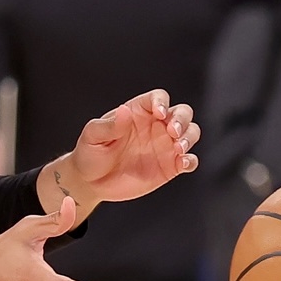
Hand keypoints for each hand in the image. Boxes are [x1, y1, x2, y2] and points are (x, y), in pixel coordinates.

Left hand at [64, 89, 200, 204]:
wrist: (91, 182)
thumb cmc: (90, 153)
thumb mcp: (93, 136)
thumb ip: (109, 125)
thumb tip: (124, 111)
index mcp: (138, 113)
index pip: (158, 98)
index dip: (161, 102)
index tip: (158, 113)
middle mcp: (156, 126)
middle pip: (182, 112)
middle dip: (182, 119)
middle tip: (173, 131)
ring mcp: (165, 146)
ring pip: (190, 133)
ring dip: (189, 137)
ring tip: (178, 148)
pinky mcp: (169, 167)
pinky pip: (188, 160)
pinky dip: (190, 160)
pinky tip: (182, 163)